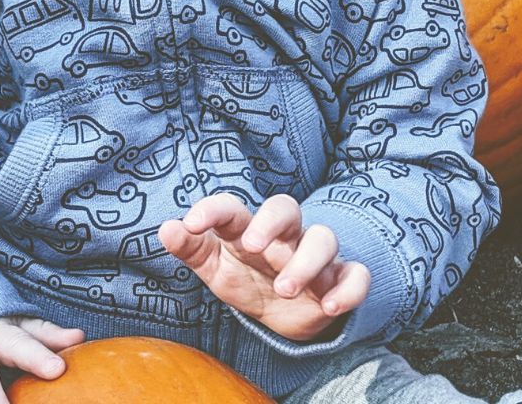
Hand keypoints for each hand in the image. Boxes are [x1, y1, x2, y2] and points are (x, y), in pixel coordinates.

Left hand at [158, 193, 370, 342]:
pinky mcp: (341, 279)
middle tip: (251, 246)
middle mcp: (285, 237)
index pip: (233, 208)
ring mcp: (316, 256)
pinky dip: (349, 289)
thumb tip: (165, 227)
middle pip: (286, 207)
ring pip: (324, 239)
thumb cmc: (248, 280)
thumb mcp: (216, 268)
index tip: (192, 223)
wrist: (288, 314)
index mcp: (249, 231)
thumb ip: (192, 249)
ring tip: (285, 289)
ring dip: (306, 262)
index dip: (213, 210)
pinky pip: (356, 274)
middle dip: (271, 222)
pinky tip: (330, 307)